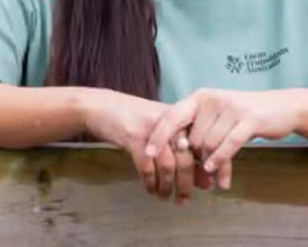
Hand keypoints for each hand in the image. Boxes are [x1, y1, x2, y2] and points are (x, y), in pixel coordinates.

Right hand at [79, 89, 204, 201]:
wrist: (100, 106)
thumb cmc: (134, 120)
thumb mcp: (161, 132)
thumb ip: (183, 153)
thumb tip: (207, 182)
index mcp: (180, 117)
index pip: (200, 147)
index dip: (205, 169)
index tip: (206, 186)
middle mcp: (169, 121)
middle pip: (186, 158)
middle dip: (186, 184)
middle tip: (183, 201)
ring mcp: (151, 128)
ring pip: (168, 165)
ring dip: (167, 187)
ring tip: (164, 197)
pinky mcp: (133, 136)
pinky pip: (147, 167)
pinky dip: (150, 182)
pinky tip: (149, 189)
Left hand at [146, 88, 299, 191]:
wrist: (280, 108)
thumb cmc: (242, 116)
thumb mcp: (215, 117)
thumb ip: (197, 130)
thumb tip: (175, 151)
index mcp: (199, 97)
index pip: (172, 116)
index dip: (159, 135)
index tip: (148, 154)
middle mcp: (211, 99)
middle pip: (192, 138)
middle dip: (196, 157)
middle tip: (203, 168)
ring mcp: (230, 108)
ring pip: (209, 145)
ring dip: (210, 164)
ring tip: (214, 175)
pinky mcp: (249, 119)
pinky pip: (227, 146)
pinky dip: (221, 163)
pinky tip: (221, 180)